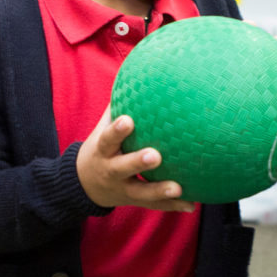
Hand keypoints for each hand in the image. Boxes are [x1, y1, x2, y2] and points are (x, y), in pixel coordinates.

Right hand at [76, 106, 194, 211]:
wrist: (83, 184)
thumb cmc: (103, 145)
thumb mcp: (104, 126)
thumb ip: (121, 102)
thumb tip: (141, 70)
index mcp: (103, 150)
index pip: (108, 138)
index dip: (117, 130)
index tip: (128, 121)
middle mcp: (111, 171)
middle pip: (122, 167)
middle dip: (137, 161)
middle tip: (156, 155)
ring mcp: (122, 189)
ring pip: (141, 192)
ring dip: (160, 190)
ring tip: (179, 188)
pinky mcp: (134, 201)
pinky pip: (155, 206)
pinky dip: (173, 206)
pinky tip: (193, 204)